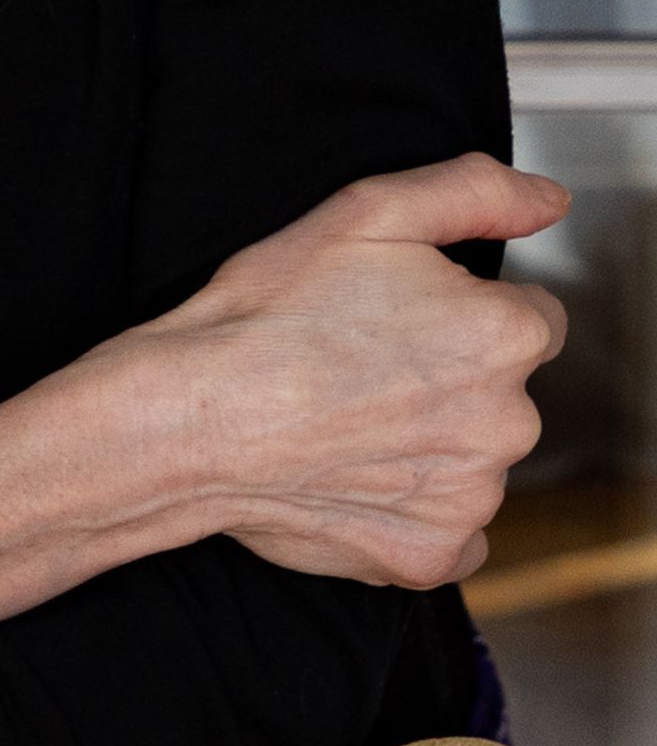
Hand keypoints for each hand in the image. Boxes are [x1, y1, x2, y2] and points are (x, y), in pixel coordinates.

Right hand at [155, 154, 568, 587]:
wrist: (198, 417)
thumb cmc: (271, 313)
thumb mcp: (368, 212)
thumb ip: (475, 192)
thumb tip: (548, 200)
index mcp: (504, 333)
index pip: (529, 316)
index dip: (460, 307)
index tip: (400, 313)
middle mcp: (508, 422)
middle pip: (502, 390)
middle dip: (449, 376)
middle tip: (362, 363)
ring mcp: (472, 497)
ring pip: (474, 458)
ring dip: (430, 442)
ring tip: (347, 418)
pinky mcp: (433, 554)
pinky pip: (450, 529)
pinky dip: (412, 508)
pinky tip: (355, 475)